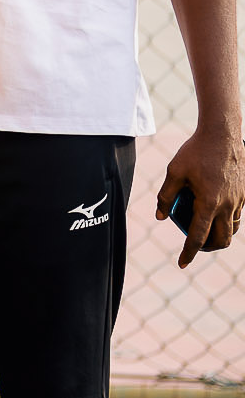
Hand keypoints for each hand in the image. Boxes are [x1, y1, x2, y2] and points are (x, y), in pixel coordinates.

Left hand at [157, 126, 244, 267]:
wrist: (222, 134)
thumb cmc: (195, 151)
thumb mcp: (174, 171)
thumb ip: (165, 196)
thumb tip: (160, 217)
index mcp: (207, 203)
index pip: (197, 236)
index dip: (189, 253)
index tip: (181, 263)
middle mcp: (226, 205)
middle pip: (221, 240)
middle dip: (207, 248)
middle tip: (195, 247)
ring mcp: (238, 200)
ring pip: (232, 229)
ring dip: (219, 236)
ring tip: (205, 232)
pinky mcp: (244, 193)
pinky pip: (237, 215)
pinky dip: (227, 222)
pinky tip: (215, 215)